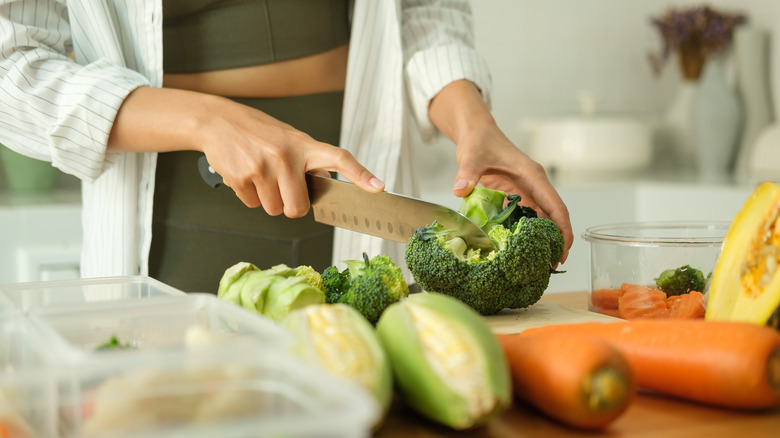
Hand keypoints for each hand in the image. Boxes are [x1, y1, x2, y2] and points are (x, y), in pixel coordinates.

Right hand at [108, 87, 384, 217]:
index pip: (339, 158)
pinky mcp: (240, 176)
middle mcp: (285, 155)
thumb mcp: (289, 139)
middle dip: (290, 205)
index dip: (360, 174)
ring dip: (267, 200)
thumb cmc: (259, 132)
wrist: (218, 121)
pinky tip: (245, 174)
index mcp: (304, 144)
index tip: (378, 187)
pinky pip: (252, 205)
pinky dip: (248, 195)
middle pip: (297, 208)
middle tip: (282, 188)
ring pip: (273, 209)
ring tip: (260, 175)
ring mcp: (262, 166)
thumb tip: (326, 187)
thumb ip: (309, 162)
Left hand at [428, 80, 572, 262]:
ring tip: (537, 264)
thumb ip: (467, 172)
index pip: (556, 206)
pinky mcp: (516, 195)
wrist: (476, 133)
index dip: (562, 229)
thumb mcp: (471, 156)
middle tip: (550, 266)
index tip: (563, 250)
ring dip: (542, 239)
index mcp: (532, 176)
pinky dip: (527, 233)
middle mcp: (534, 185)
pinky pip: (526, 217)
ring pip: (542, 219)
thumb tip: (460, 189)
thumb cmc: (479, 141)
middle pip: (554, 217)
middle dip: (556, 241)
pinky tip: (520, 249)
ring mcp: (527, 190)